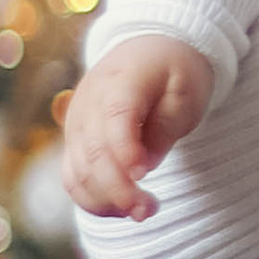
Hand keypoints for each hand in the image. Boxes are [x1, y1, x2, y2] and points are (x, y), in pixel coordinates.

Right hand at [62, 36, 215, 219]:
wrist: (150, 47)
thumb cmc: (174, 70)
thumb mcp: (186, 90)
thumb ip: (165, 126)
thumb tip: (142, 168)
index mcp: (120, 81)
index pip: (114, 119)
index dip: (124, 150)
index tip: (143, 174)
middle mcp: (88, 103)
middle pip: (93, 153)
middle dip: (119, 188)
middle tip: (150, 210)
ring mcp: (76, 123)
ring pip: (77, 172)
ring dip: (105, 200)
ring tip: (143, 212)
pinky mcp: (74, 141)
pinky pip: (72, 177)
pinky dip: (92, 199)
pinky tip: (121, 209)